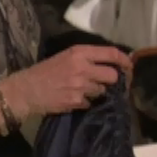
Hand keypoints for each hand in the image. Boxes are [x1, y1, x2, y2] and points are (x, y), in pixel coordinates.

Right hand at [0, 45, 132, 116]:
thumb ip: (88, 58)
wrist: (26, 90)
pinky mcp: (76, 101)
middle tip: (106, 83)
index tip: (130, 66)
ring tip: (83, 90)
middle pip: (112, 75)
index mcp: (80, 52)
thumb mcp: (66, 57)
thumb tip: (111, 62)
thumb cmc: (46, 71)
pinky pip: (90, 103)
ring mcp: (80, 85)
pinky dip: (85, 103)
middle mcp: (82, 67)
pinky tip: (74, 99)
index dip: (124, 60)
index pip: (111, 53)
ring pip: (102, 91)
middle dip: (112, 81)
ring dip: (97, 93)